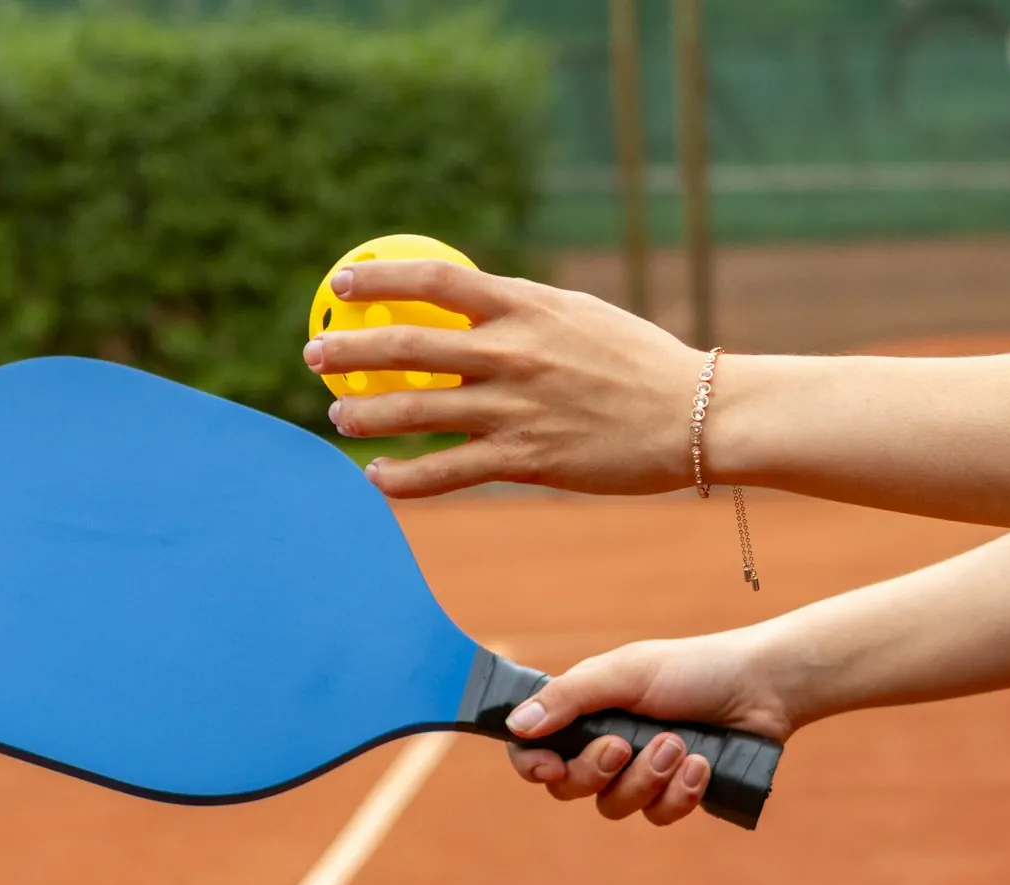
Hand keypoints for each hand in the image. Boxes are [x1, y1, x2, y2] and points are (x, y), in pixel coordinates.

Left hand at [300, 259, 702, 497]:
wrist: (695, 417)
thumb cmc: (640, 364)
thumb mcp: (580, 317)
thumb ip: (525, 312)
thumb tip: (475, 304)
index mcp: (526, 307)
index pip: (435, 281)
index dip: (380, 279)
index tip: (343, 284)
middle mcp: (512, 353)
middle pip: (407, 346)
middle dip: (350, 351)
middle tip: (314, 357)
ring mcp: (515, 409)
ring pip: (417, 411)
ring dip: (367, 415)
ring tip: (338, 418)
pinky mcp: (525, 460)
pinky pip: (446, 473)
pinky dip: (404, 479)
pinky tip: (378, 480)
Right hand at [503, 629, 800, 825]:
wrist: (763, 688)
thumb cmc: (693, 670)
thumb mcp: (626, 674)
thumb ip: (569, 699)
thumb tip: (516, 725)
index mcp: (585, 711)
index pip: (533, 748)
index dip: (531, 764)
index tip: (549, 767)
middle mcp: (605, 745)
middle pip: (568, 788)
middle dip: (597, 771)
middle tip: (627, 744)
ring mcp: (639, 774)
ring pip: (614, 807)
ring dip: (646, 778)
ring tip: (680, 745)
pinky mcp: (674, 795)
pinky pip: (657, 816)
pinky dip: (680, 793)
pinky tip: (702, 765)